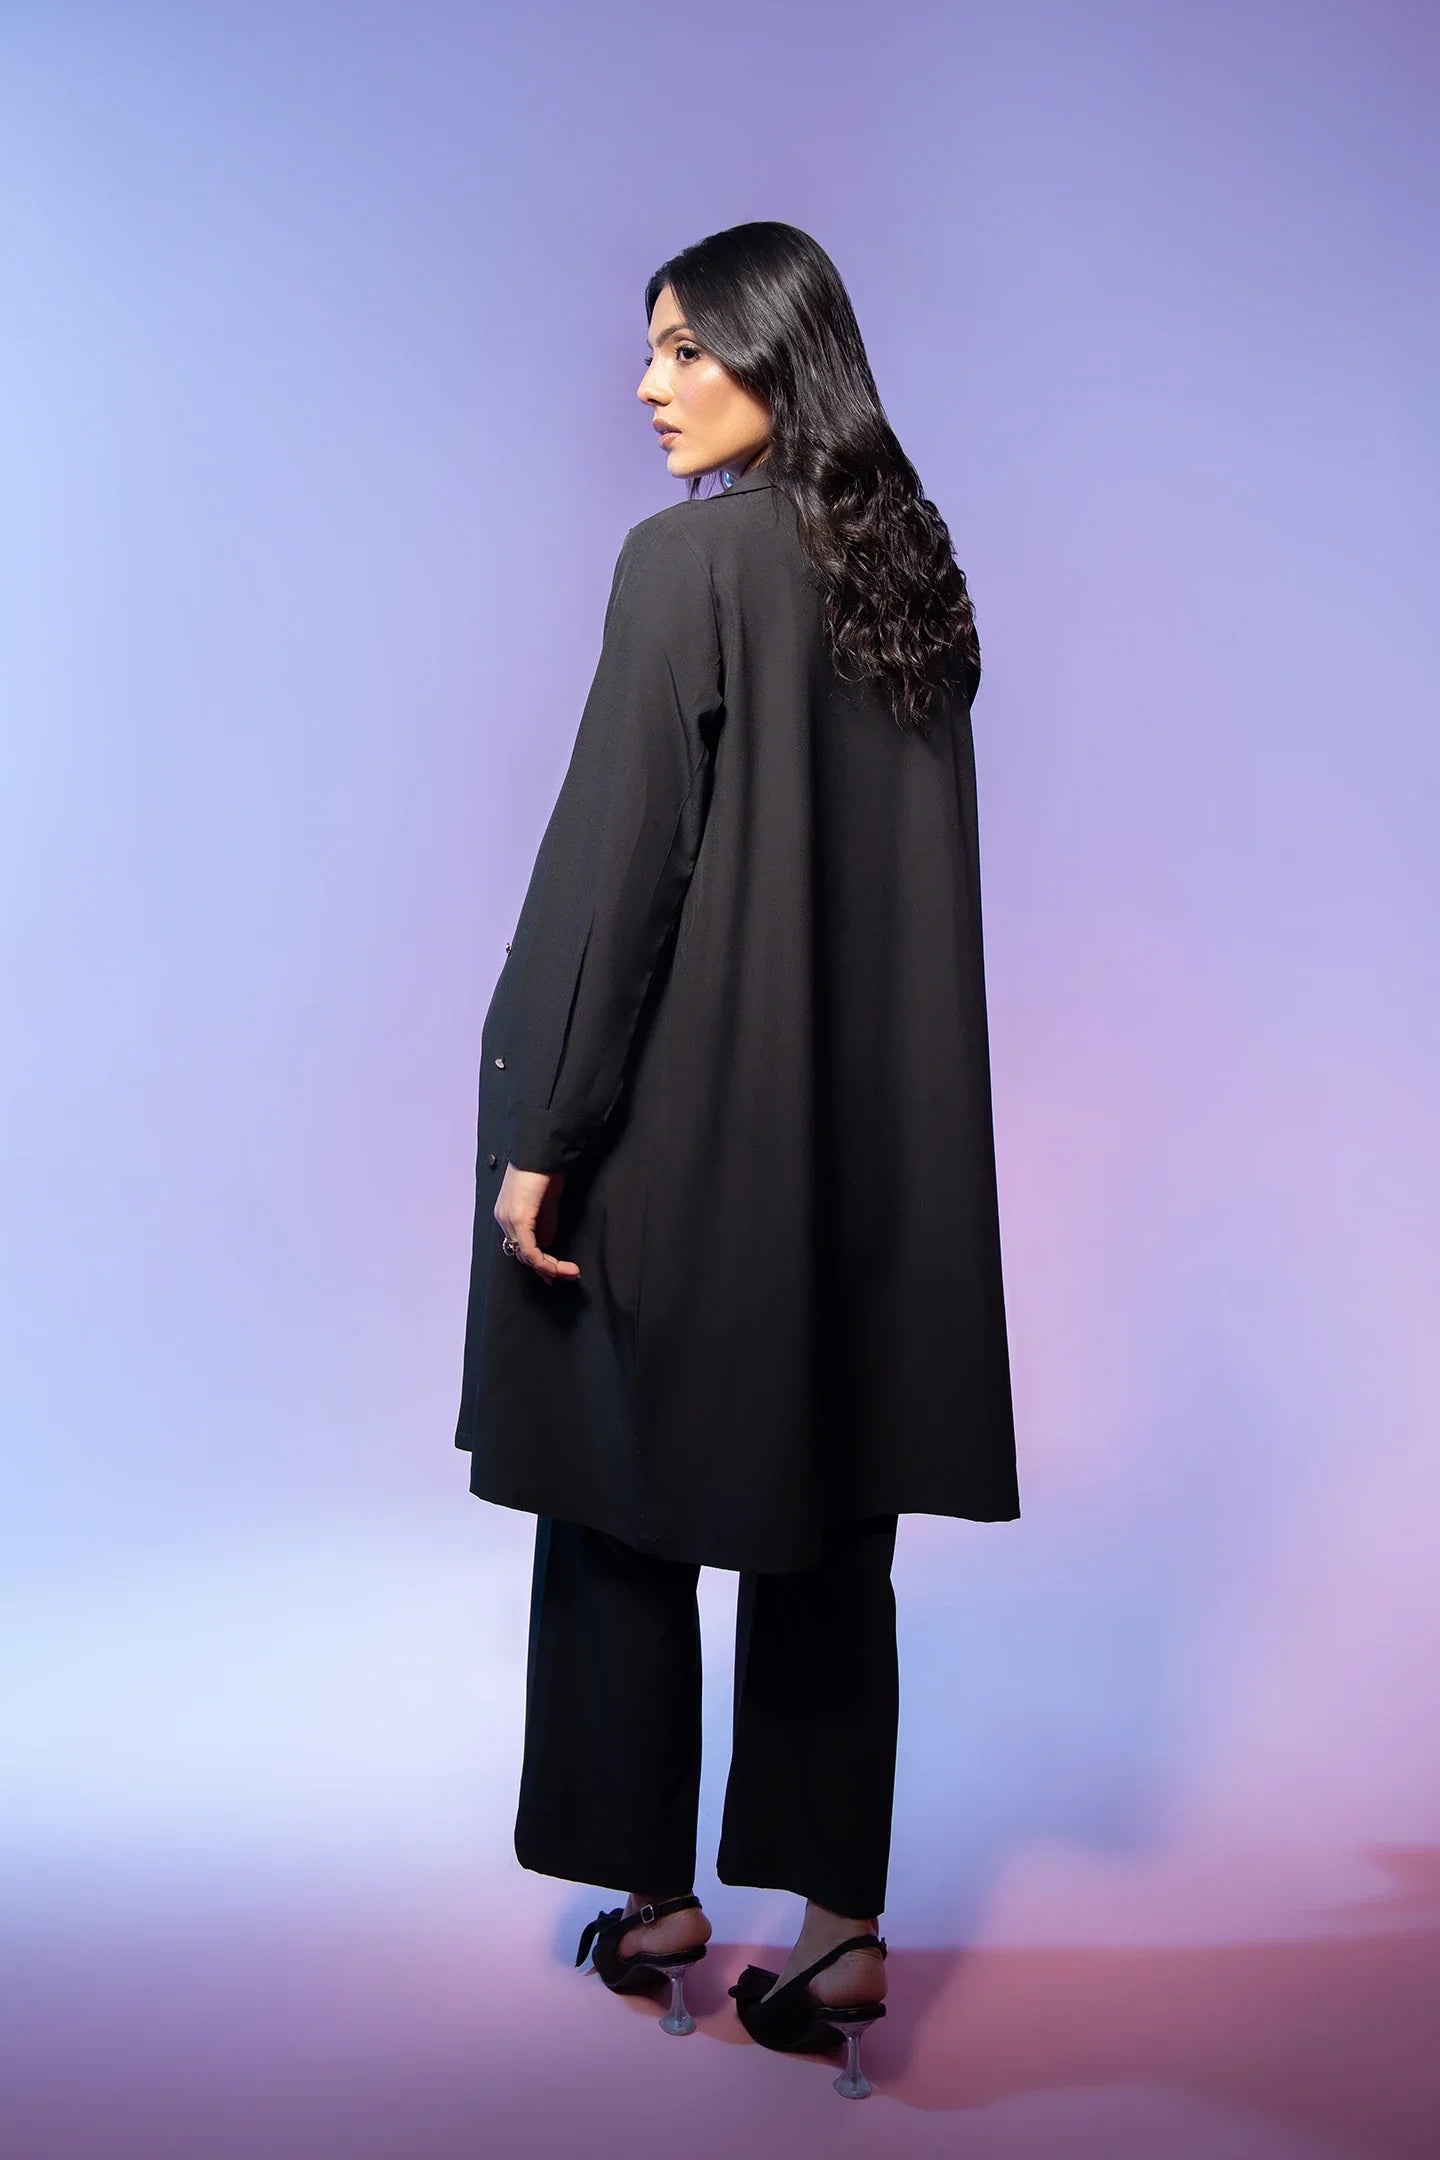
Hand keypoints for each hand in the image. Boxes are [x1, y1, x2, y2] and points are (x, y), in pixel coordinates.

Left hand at [494, 1163, 580, 1280]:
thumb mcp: (547, 1201)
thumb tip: (547, 1242)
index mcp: (508, 1213)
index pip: (520, 1245)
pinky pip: (529, 1250)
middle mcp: (504, 1218)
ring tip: (569, 1272)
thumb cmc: (546, 1169)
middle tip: (568, 1274)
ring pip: (526, 1255)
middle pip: (522, 1254)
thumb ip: (545, 1222)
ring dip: (549, 1268)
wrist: (543, 1150)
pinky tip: (558, 1268)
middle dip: (546, 1268)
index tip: (555, 1272)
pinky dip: (544, 1262)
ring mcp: (508, 1218)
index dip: (539, 1262)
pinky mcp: (518, 1218)